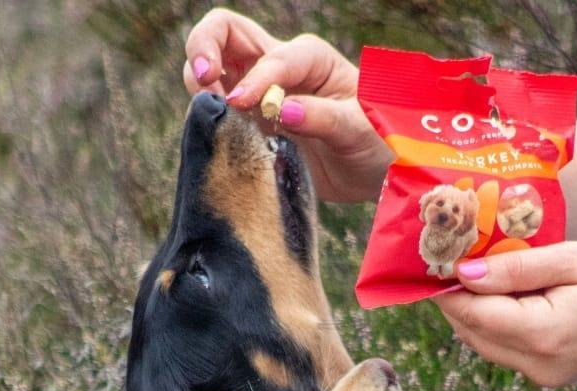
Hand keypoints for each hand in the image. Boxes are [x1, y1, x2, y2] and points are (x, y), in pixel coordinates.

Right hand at [183, 8, 390, 201]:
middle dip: (203, 48)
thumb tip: (282, 111)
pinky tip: (214, 136)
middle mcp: (278, 67)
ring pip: (212, 70)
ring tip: (209, 113)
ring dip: (200, 85)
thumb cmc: (376, 139)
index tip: (240, 106)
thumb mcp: (359, 127)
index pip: (270, 58)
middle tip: (204, 80)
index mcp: (309, 58)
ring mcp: (259, 94)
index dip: (254, 80)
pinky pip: (217, 112)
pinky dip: (207, 119)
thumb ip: (322, 117)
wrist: (374, 171)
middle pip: (224, 33)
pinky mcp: (250, 125)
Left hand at [433, 241, 576, 386]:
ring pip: (485, 345)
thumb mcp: (574, 259)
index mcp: (541, 334)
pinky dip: (495, 324)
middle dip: (455, 300)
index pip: (472, 314)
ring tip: (471, 272)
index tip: (431, 259)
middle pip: (472, 333)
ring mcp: (542, 376)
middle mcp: (535, 365)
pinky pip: (507, 350)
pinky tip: (501, 295)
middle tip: (445, 261)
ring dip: (474, 312)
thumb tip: (463, 274)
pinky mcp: (549, 376)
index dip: (446, 289)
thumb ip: (516, 269)